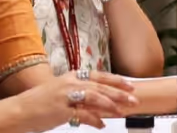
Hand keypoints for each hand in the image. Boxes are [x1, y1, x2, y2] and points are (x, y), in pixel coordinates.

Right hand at [11, 70, 137, 130]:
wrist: (19, 110)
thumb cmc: (40, 102)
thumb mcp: (62, 90)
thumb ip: (81, 93)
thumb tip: (102, 100)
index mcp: (72, 76)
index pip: (100, 76)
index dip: (117, 81)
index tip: (131, 85)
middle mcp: (71, 83)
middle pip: (101, 87)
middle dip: (119, 94)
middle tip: (133, 100)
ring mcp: (66, 96)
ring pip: (95, 98)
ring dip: (111, 105)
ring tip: (121, 112)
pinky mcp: (61, 110)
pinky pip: (83, 115)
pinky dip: (94, 120)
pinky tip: (102, 124)